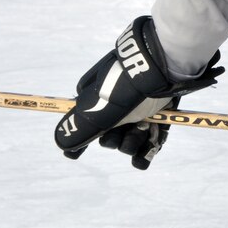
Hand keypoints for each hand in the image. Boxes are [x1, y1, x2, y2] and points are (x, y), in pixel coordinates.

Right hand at [54, 16, 223, 168]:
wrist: (168, 67)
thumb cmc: (130, 87)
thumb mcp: (101, 107)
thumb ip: (81, 127)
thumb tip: (60, 142)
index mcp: (99, 100)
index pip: (85, 125)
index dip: (80, 141)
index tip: (74, 155)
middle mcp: (118, 106)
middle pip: (111, 136)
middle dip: (118, 140)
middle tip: (127, 131)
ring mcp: (140, 110)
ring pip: (131, 140)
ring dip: (135, 143)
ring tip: (144, 131)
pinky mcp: (160, 114)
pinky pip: (151, 140)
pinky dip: (146, 152)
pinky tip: (142, 160)